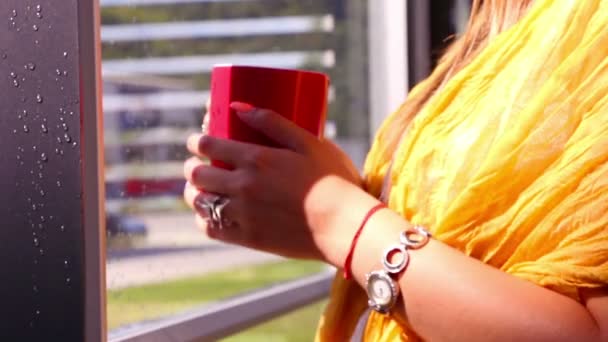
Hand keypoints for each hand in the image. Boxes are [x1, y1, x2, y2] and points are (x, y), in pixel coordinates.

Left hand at [184, 102, 363, 263]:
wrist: (343, 226)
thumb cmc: (332, 180)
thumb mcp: (308, 142)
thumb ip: (273, 122)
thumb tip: (237, 106)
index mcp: (256, 159)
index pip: (209, 146)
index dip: (197, 142)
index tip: (196, 142)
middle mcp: (243, 186)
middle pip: (198, 175)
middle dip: (192, 167)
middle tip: (196, 166)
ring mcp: (243, 214)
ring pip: (200, 202)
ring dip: (193, 193)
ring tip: (197, 190)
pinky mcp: (248, 238)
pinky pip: (212, 229)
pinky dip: (203, 219)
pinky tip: (207, 215)